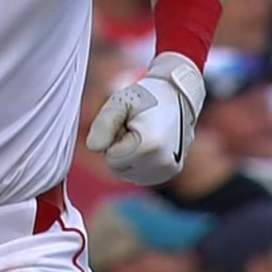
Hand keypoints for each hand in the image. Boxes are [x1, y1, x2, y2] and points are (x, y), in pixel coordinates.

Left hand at [85, 52, 203, 185]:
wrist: (178, 96)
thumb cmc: (147, 97)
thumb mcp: (120, 102)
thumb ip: (103, 124)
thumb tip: (93, 148)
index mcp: (150, 146)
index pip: (110, 157)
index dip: (114, 137)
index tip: (129, 123)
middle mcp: (162, 163)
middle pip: (117, 168)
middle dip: (120, 147)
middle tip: (135, 128)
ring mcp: (168, 170)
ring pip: (127, 173)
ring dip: (128, 155)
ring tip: (142, 134)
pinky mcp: (169, 172)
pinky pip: (138, 175)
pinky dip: (138, 161)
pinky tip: (149, 144)